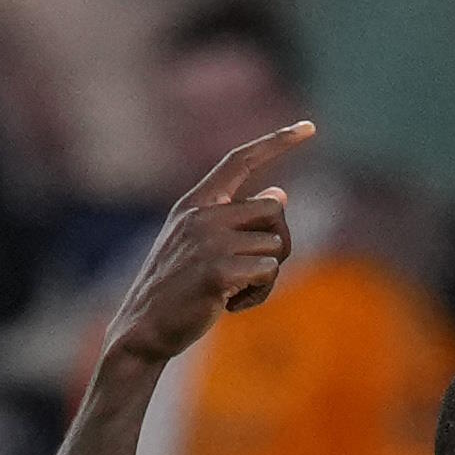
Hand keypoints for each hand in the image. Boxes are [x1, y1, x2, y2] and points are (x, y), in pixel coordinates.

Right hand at [103, 120, 315, 365]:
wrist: (144, 328)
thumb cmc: (179, 288)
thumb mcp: (200, 244)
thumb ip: (235, 218)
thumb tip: (280, 194)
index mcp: (195, 203)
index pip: (240, 160)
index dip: (277, 142)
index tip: (310, 127)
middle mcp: (201, 214)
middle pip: (274, 211)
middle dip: (279, 243)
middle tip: (255, 272)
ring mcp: (209, 241)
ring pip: (277, 246)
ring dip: (267, 275)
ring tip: (233, 291)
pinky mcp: (219, 271)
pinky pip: (269, 272)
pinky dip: (259, 295)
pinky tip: (230, 305)